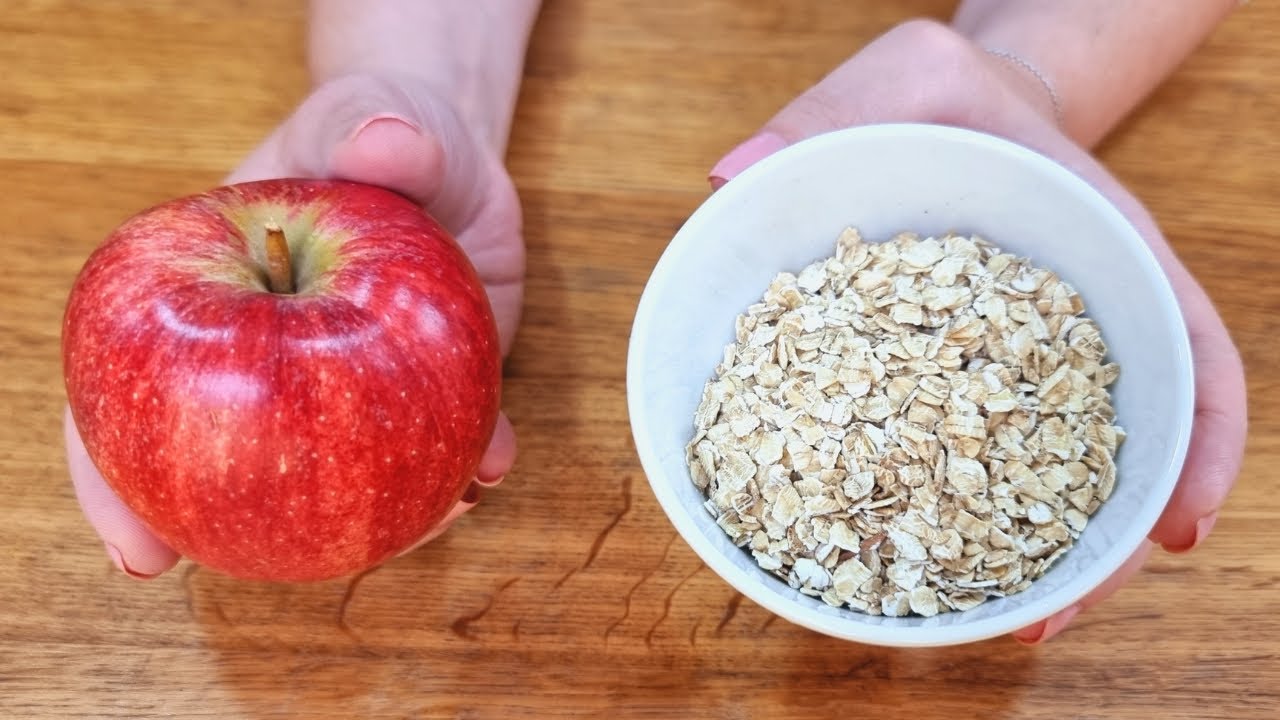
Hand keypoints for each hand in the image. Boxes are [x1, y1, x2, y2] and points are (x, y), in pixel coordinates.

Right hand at [65, 72, 524, 577]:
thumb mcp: (372, 116)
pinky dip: (462, 465)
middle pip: (224, 459)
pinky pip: (435, 443)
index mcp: (218, 289)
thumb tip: (381, 144)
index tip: (136, 553)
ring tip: (430, 518)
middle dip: (250, 530)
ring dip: (381, 516)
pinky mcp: (420, 389)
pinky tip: (488, 468)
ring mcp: (347, 384)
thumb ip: (372, 126)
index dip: (115, 473)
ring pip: (341, 474)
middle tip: (287, 572)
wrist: (454, 161)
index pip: (137, 380)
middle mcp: (271, 354)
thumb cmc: (385, 131)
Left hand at [708, 20, 1246, 642]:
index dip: (1195, 447)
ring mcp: (1023, 363)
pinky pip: (973, 454)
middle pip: (1125, 442)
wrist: (945, 118)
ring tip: (985, 623)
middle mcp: (1077, 323)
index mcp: (1105, 249)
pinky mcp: (965, 382)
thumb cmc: (945, 99)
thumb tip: (729, 182)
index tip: (1172, 531)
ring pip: (1050, 468)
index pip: (1188, 349)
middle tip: (1043, 618)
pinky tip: (915, 563)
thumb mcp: (905, 78)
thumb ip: (833, 115)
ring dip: (1030, 552)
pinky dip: (959, 511)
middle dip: (1096, 540)